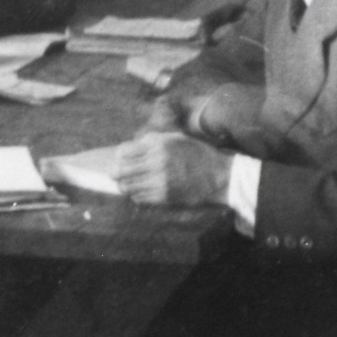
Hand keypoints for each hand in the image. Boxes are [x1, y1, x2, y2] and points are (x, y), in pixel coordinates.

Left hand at [113, 131, 230, 205]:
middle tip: (120, 174)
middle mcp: (157, 161)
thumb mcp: (177, 138)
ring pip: (127, 186)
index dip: (120, 156)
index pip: (123, 151)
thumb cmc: (198, 155)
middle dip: (117, 172)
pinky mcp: (163, 196)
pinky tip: (145, 191)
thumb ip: (153, 140)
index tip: (123, 159)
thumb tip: (130, 148)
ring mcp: (159, 180)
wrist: (219, 176)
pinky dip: (138, 195)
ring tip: (132, 183)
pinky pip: (138, 197)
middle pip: (120, 170)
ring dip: (126, 185)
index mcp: (159, 143)